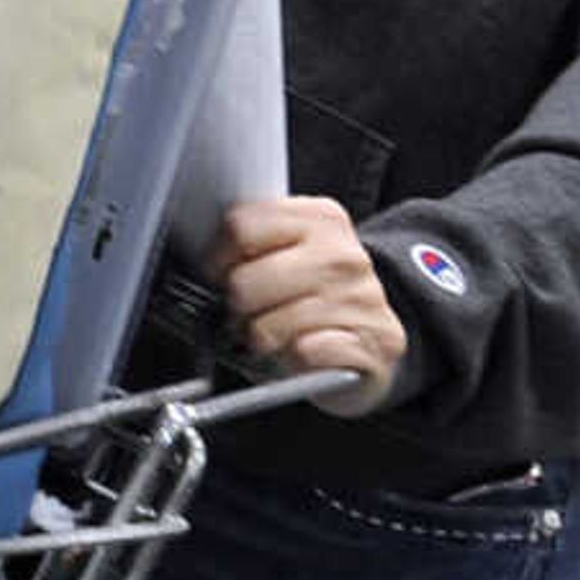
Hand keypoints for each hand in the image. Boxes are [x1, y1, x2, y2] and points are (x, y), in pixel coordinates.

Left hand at [211, 197, 408, 415]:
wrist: (371, 343)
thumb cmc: (315, 300)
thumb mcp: (287, 255)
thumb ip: (254, 243)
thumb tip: (207, 258)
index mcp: (321, 219)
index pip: (241, 226)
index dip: (218, 259)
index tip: (221, 274)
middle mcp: (344, 255)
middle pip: (244, 282)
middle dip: (237, 307)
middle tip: (249, 314)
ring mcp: (362, 299)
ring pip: (266, 327)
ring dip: (261, 340)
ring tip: (275, 337)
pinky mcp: (372, 345)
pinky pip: (304, 353)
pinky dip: (294, 360)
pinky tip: (303, 353)